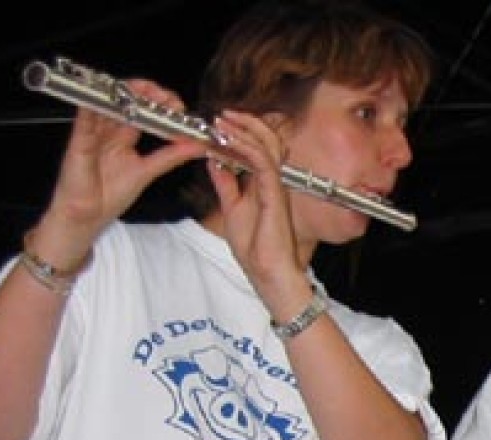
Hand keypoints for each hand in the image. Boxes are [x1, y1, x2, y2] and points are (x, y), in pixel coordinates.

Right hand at [39, 79, 206, 262]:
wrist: (87, 215)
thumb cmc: (111, 195)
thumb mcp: (147, 172)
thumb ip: (171, 156)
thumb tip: (198, 145)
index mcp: (124, 136)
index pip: (141, 111)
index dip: (158, 103)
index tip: (177, 105)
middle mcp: (108, 130)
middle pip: (125, 101)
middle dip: (145, 93)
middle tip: (164, 95)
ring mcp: (93, 132)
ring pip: (106, 104)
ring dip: (123, 93)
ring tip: (142, 89)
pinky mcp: (78, 141)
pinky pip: (84, 120)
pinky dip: (92, 106)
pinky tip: (103, 96)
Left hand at [207, 110, 307, 298]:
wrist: (268, 273)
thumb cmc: (256, 249)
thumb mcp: (232, 209)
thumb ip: (226, 184)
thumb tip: (214, 161)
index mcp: (264, 184)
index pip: (258, 148)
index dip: (241, 132)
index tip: (218, 125)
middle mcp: (272, 181)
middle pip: (267, 140)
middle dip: (245, 123)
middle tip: (221, 115)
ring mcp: (276, 186)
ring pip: (266, 145)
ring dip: (243, 129)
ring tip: (221, 121)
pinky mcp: (275, 193)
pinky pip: (261, 161)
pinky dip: (244, 147)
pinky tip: (227, 141)